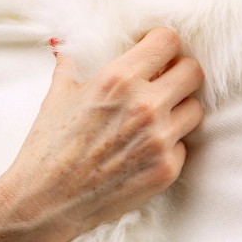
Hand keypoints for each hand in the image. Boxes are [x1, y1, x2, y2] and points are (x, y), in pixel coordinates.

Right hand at [0, 26, 204, 241]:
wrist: (46, 200)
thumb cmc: (48, 146)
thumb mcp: (58, 93)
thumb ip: (74, 62)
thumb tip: (74, 43)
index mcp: (118, 79)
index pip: (168, 42)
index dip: (162, 44)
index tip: (155, 52)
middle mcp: (145, 105)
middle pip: (193, 72)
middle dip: (179, 73)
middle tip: (163, 81)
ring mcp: (160, 140)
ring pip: (195, 109)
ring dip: (178, 109)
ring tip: (154, 117)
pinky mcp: (166, 170)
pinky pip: (183, 145)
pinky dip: (169, 144)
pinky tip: (143, 148)